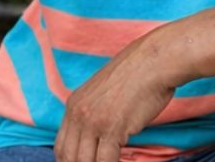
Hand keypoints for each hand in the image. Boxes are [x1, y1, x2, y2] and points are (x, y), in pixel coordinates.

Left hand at [55, 37, 176, 161]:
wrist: (153, 62)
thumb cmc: (136, 77)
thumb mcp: (102, 93)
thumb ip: (93, 114)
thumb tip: (95, 139)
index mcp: (73, 105)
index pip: (61, 146)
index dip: (69, 161)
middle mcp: (78, 114)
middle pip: (69, 157)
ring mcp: (94, 121)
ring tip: (110, 161)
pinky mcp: (112, 127)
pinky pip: (106, 161)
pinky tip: (123, 161)